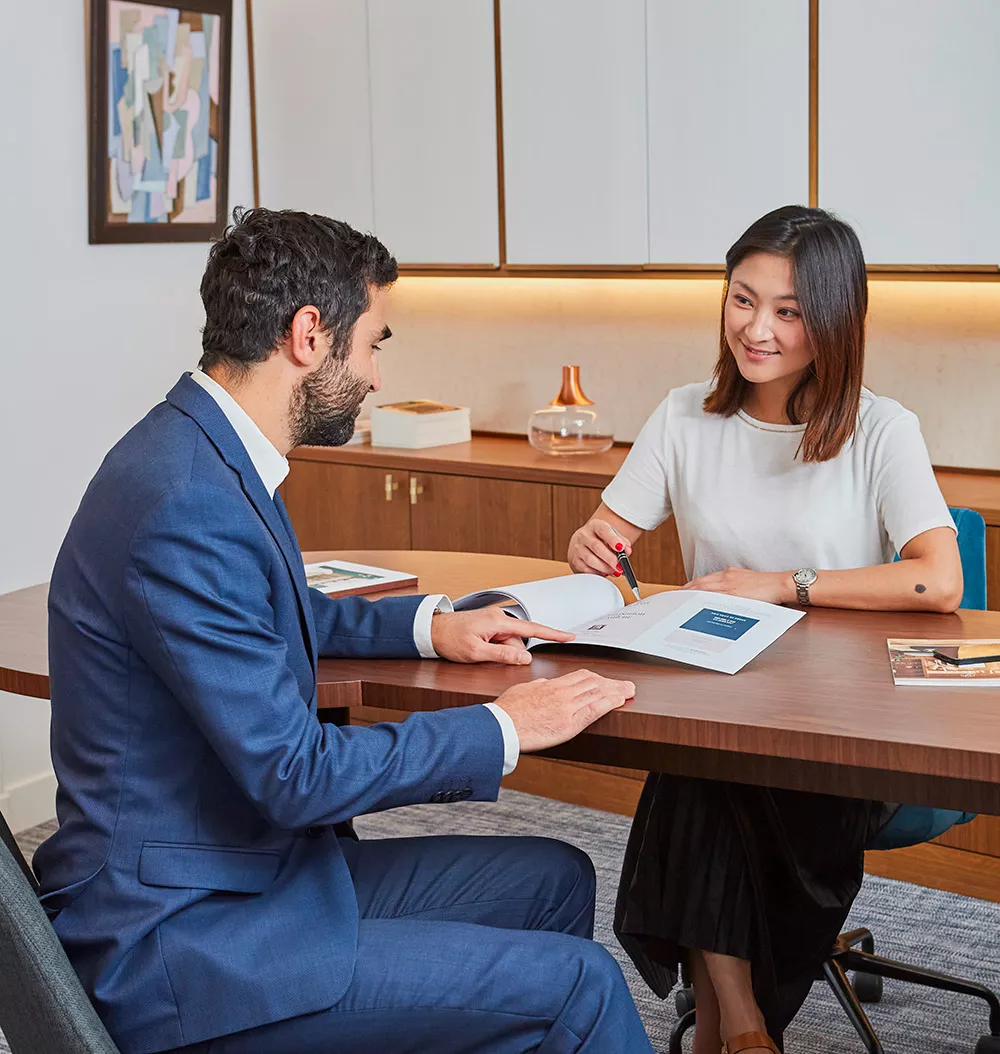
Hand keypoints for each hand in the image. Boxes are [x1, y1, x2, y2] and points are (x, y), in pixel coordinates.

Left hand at [430, 607, 574, 664]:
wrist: (431, 631)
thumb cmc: (450, 639)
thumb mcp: (476, 652)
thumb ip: (503, 655)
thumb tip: (525, 658)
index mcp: (498, 621)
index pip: (532, 629)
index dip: (553, 634)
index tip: (569, 637)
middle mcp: (499, 618)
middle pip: (518, 642)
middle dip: (509, 654)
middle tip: (486, 656)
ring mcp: (494, 621)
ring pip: (509, 643)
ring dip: (499, 652)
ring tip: (478, 652)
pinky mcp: (489, 626)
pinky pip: (501, 641)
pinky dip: (495, 649)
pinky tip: (480, 649)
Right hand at [493, 669, 635, 752]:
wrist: (501, 726)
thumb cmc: (507, 711)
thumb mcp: (522, 690)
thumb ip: (537, 687)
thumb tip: (545, 685)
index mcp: (551, 686)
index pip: (580, 676)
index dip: (597, 677)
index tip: (605, 680)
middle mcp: (562, 693)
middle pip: (593, 682)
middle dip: (612, 683)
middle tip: (625, 685)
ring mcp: (567, 707)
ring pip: (598, 693)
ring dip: (616, 691)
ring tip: (629, 691)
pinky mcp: (569, 723)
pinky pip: (595, 709)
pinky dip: (610, 702)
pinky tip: (620, 700)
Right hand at [568, 519, 631, 577]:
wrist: (584, 542)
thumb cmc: (601, 539)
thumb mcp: (613, 535)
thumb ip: (623, 542)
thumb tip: (627, 551)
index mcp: (595, 525)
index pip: (603, 530)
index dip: (612, 539)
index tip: (621, 548)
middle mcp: (584, 535)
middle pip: (596, 546)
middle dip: (610, 558)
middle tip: (620, 567)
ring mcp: (577, 548)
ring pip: (590, 560)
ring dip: (604, 568)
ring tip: (614, 571)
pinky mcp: (575, 560)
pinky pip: (586, 569)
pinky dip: (597, 573)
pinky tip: (604, 572)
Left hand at [684, 567, 794, 604]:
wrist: (781, 584)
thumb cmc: (768, 585)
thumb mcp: (748, 581)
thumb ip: (735, 587)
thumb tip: (727, 595)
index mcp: (730, 574)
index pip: (706, 580)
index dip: (692, 585)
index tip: (682, 590)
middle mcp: (727, 577)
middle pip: (701, 583)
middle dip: (686, 590)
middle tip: (674, 597)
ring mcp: (730, 585)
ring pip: (704, 588)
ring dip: (690, 594)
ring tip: (679, 601)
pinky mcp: (735, 592)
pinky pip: (714, 596)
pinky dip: (703, 599)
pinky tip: (695, 605)